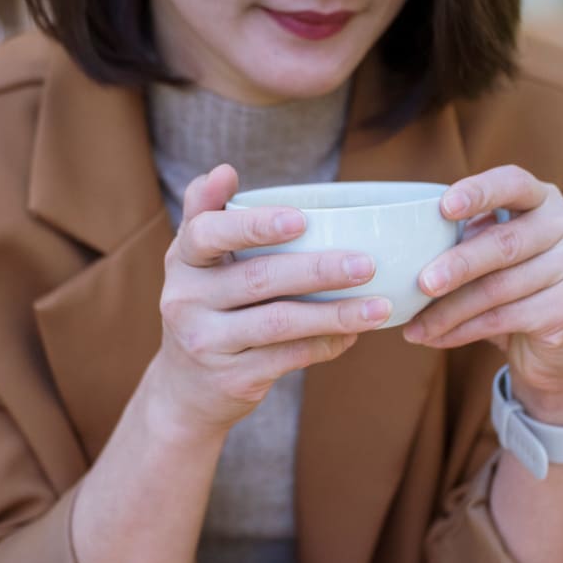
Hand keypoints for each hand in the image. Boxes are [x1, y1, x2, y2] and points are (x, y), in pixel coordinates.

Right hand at [150, 164, 392, 436]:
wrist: (185, 392)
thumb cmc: (205, 309)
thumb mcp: (196, 264)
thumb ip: (208, 214)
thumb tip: (224, 170)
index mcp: (183, 262)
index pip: (208, 234)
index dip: (254, 225)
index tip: (301, 220)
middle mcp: (185, 301)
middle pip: (258, 279)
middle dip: (318, 270)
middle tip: (367, 264)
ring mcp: (207, 343)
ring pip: (280, 323)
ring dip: (335, 314)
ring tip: (379, 307)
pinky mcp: (232, 379)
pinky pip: (289, 358)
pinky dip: (325, 345)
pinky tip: (353, 335)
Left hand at [403, 166, 562, 422]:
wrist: (559, 349)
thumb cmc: (514, 291)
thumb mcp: (491, 258)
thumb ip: (464, 242)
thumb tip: (401, 251)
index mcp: (544, 200)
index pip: (512, 183)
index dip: (478, 192)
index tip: (444, 207)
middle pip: (503, 243)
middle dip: (457, 264)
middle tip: (420, 284)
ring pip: (498, 288)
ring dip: (449, 310)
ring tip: (415, 327)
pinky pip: (505, 318)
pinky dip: (463, 331)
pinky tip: (437, 339)